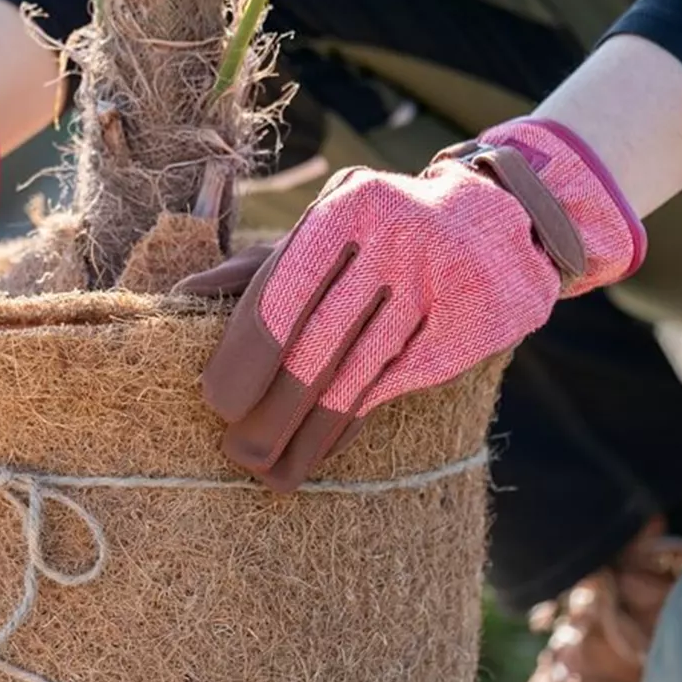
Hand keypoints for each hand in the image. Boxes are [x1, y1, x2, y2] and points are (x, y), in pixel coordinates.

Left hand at [177, 118, 644, 489]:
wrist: (501, 217)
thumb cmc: (384, 228)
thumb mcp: (327, 225)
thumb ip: (258, 265)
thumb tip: (180, 298)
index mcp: (345, 208)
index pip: (281, 293)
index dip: (246, 355)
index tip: (217, 403)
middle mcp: (393, 241)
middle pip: (316, 343)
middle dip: (272, 408)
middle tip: (238, 452)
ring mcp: (435, 284)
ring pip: (355, 374)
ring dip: (308, 433)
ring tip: (270, 473)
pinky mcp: (465, 326)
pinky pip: (394, 387)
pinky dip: (351, 425)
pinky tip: (320, 453)